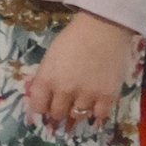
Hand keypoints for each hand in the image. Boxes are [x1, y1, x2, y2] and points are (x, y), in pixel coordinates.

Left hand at [26, 10, 134, 129]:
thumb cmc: (73, 38)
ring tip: (79, 104)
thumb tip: (46, 97)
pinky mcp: (107, 97)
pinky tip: (95, 106)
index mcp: (47, 78)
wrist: (102, 29)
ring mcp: (87, 95)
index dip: (41, 108)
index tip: (45, 108)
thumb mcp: (50, 56)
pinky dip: (96, 113)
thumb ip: (47, 78)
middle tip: (62, 108)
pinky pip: (99, 116)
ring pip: (77, 116)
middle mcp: (65, 90)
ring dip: (76, 112)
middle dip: (58, 112)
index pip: (38, 106)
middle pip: (57, 114)